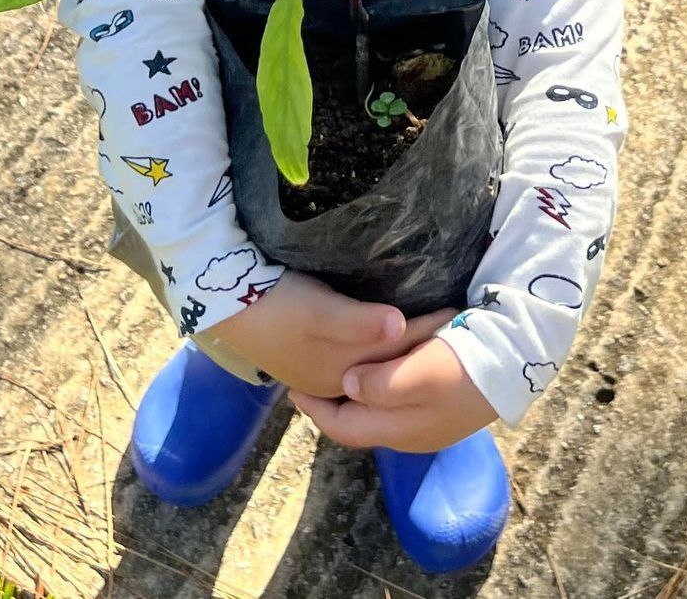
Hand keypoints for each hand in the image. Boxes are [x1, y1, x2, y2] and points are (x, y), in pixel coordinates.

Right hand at [205, 272, 453, 398]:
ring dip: (403, 350)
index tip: (462, 311)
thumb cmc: (275, 305)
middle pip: (393, 366)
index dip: (432, 332)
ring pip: (378, 367)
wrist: (224, 306)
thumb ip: (360, 323)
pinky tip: (388, 336)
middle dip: (424, 348)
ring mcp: (324, 373)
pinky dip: (381, 350)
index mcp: (346, 374)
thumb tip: (401, 327)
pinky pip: (360, 359)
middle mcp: (340, 381)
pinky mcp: (311, 359)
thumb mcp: (318, 312)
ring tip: (430, 326)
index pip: (402, 355)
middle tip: (457, 320)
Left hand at [289, 336, 497, 451]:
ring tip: (340, 375)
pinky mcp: (445, 409)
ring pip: (381, 417)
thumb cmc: (463, 367)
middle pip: (361, 425)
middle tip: (312, 381)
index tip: (293, 388)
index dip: (316, 412)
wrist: (516, 364)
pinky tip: (380, 373)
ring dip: (357, 400)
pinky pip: (400, 406)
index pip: (344, 429)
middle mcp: (411, 436)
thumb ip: (379, 386)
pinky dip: (380, 393)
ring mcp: (431, 425)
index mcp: (399, 431)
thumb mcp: (418, 374)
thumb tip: (348, 387)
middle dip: (334, 407)